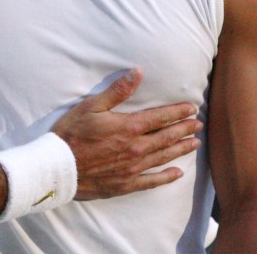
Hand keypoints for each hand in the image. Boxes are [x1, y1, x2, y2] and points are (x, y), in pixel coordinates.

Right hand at [52, 68, 201, 199]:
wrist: (58, 167)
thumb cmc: (72, 133)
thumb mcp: (92, 106)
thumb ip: (117, 90)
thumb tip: (137, 73)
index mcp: (129, 127)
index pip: (161, 117)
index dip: (178, 112)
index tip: (191, 108)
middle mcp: (136, 148)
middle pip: (167, 137)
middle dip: (184, 129)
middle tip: (198, 125)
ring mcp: (133, 168)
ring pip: (164, 157)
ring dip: (180, 149)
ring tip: (194, 144)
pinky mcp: (126, 183)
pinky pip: (152, 181)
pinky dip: (166, 177)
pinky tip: (177, 173)